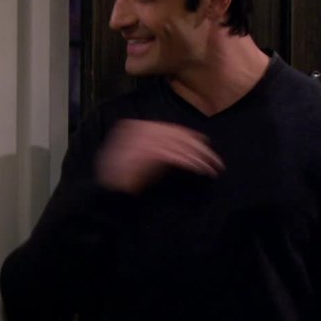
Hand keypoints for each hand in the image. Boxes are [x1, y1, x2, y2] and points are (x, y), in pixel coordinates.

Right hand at [96, 119, 224, 194]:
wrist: (105, 192)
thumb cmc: (120, 178)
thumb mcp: (139, 158)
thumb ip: (156, 147)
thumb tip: (182, 145)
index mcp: (133, 127)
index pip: (168, 128)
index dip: (188, 135)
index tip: (204, 141)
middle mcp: (137, 130)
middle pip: (176, 135)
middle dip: (197, 147)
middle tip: (215, 159)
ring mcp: (140, 141)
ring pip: (178, 145)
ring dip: (198, 157)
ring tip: (212, 167)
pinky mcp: (146, 155)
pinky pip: (174, 156)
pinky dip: (189, 162)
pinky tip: (199, 169)